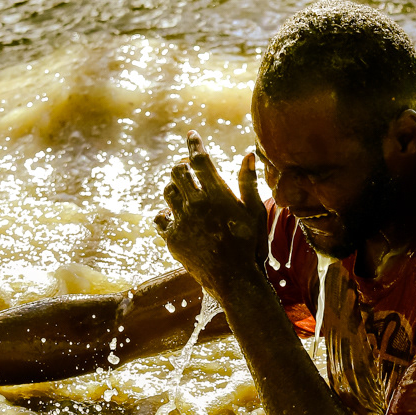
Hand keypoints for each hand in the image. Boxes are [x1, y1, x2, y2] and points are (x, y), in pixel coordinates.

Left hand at [155, 133, 266, 294]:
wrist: (235, 279)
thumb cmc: (250, 245)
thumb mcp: (255, 212)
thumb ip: (247, 182)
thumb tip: (248, 153)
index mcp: (217, 193)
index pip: (200, 159)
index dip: (195, 144)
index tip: (191, 135)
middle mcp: (196, 203)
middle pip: (178, 171)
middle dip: (183, 167)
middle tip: (189, 170)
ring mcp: (182, 220)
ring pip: (168, 191)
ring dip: (174, 187)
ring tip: (183, 192)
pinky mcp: (172, 238)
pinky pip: (160, 218)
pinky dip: (166, 214)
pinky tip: (173, 216)